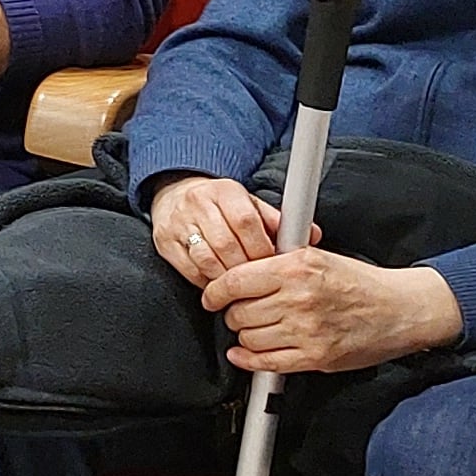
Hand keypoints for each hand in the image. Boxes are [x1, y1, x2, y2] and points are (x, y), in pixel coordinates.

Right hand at [150, 175, 279, 292]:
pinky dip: (207, 281)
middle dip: (245, 267)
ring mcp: (178, 222)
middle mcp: (198, 202)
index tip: (271, 264)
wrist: (176, 194)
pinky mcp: (164, 241)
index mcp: (224, 190)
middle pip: (227, 244)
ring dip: (226, 278)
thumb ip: (276, 221)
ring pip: (207, 260)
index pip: (246, 221)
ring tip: (238, 284)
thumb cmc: (220, 205)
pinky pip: (190, 270)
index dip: (261, 248)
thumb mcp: (248, 204)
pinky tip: (218, 282)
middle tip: (257, 280)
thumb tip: (311, 235)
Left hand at [201, 244, 459, 376]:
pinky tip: (245, 354)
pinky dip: (249, 360)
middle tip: (241, 311)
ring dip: (245, 336)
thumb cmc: (359, 282)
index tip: (211, 296)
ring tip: (256, 328)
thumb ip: (277, 262)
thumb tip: (238, 269)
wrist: (399, 309)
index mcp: (295, 268)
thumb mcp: (316, 256)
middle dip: (233, 314)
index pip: (235, 281)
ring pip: (249, 339)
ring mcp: (306, 331)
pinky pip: (267, 363)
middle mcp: (298, 299)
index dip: (215, 291)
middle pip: (238, 313)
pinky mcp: (315, 358)